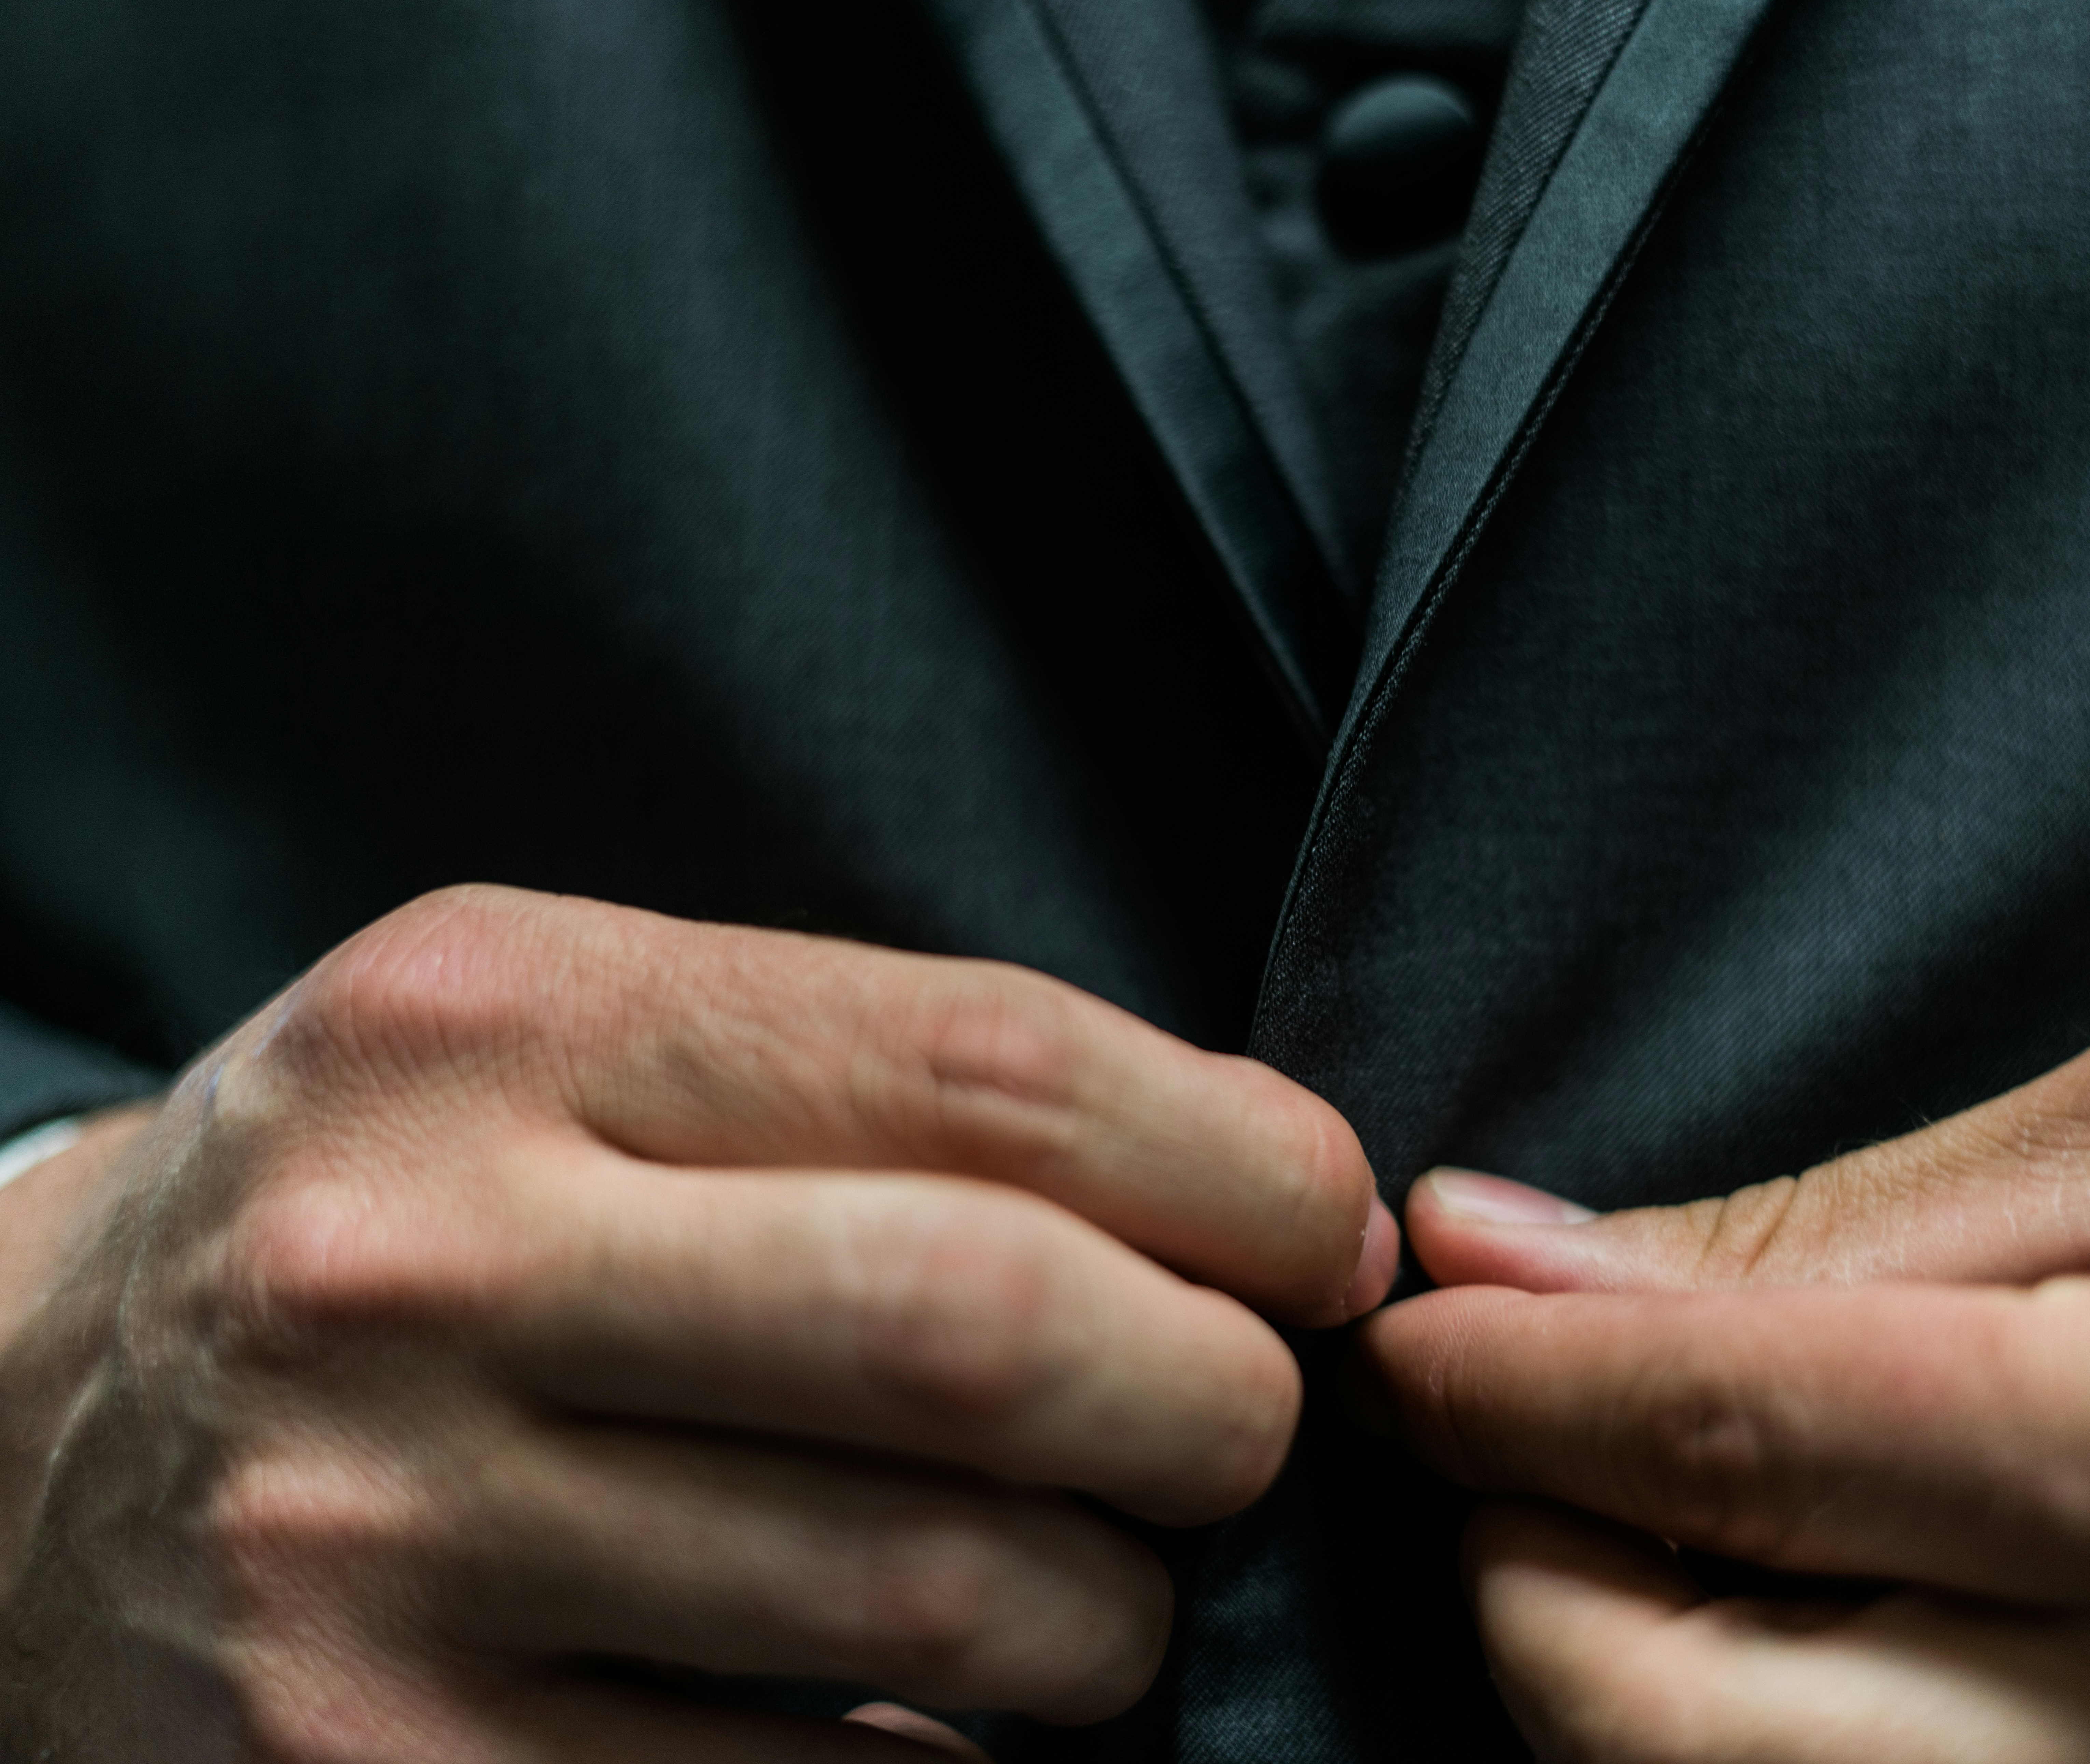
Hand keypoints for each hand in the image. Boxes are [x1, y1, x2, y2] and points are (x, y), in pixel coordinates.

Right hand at [0, 886, 1394, 1760]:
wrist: (15, 1434)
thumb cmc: (395, 1208)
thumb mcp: (577, 1044)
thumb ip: (881, 1088)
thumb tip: (1260, 1209)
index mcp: (511, 1025)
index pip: (997, 1069)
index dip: (1243, 1165)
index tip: (1328, 1238)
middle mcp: (424, 1268)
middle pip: (988, 1331)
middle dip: (1222, 1400)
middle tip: (1244, 1421)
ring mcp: (381, 1547)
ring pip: (943, 1607)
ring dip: (1120, 1616)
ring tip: (1104, 1583)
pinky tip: (951, 1716)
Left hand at [1360, 1015, 2089, 1762]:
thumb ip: (1848, 1231)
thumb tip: (1546, 1270)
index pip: (1730, 1448)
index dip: (1506, 1380)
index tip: (1414, 1311)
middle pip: (1679, 1722)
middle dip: (1523, 1559)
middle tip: (1516, 1419)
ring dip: (1624, 1676)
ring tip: (1645, 1515)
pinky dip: (1772, 1755)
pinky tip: (1783, 1627)